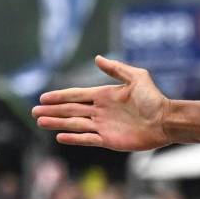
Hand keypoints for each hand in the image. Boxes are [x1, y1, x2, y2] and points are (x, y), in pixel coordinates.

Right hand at [32, 56, 171, 150]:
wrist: (165, 120)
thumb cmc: (154, 99)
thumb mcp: (137, 77)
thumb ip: (116, 69)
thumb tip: (97, 58)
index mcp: (104, 95)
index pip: (76, 95)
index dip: (59, 96)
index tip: (43, 97)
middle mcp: (100, 111)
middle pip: (71, 110)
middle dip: (52, 111)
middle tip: (34, 112)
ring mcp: (103, 126)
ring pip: (74, 124)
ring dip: (57, 123)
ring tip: (41, 122)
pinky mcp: (108, 140)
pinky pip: (87, 139)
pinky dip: (74, 138)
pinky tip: (60, 136)